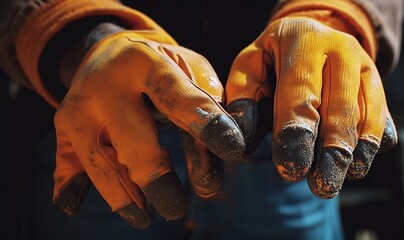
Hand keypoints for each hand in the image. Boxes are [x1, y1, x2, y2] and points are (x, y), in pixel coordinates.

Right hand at [53, 25, 244, 227]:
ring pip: (99, 161)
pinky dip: (69, 186)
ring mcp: (78, 106)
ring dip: (122, 195)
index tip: (233, 151)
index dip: (205, 125)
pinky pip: (67, 162)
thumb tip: (224, 155)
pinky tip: (70, 205)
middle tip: (176, 208)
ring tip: (143, 218)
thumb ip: (208, 105)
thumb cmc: (161, 67)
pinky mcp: (63, 126)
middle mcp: (105, 83)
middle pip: (132, 140)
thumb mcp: (190, 69)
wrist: (109, 51)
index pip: (177, 98)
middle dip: (156, 176)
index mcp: (144, 61)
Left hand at [225, 17, 396, 198]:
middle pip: (340, 106)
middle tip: (322, 186)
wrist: (309, 34)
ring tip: (341, 179)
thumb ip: (243, 100)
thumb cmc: (271, 59)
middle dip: (332, 150)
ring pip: (365, 114)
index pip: (301, 93)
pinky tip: (358, 163)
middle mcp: (340, 48)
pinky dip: (372, 141)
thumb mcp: (249, 67)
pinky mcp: (378, 82)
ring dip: (353, 152)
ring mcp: (365, 64)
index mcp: (303, 40)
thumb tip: (240, 142)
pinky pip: (381, 116)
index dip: (297, 133)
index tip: (292, 169)